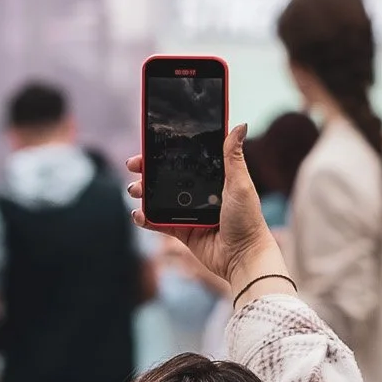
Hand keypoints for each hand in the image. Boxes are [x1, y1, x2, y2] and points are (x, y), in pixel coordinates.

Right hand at [128, 125, 287, 300]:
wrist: (243, 257)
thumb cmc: (248, 219)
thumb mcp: (240, 183)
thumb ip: (233, 156)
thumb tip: (240, 125)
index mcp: (214, 178)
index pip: (187, 159)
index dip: (168, 152)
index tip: (150, 144)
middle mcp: (200, 193)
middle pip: (168, 177)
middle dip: (147, 170)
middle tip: (133, 166)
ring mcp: (189, 212)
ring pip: (159, 198)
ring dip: (143, 192)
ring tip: (135, 190)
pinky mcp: (182, 231)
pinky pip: (159, 222)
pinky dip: (145, 218)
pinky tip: (138, 214)